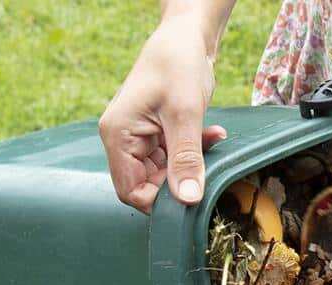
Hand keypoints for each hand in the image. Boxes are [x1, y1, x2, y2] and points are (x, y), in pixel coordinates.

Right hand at [98, 16, 226, 212]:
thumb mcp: (185, 114)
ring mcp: (140, 136)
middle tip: (207, 170)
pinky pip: (175, 156)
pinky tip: (213, 134)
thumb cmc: (177, 64)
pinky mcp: (157, 132)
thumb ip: (186, 159)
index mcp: (117, 135)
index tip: (189, 197)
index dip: (158, 201)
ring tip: (211, 140)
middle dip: (180, 181)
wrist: (186, 35)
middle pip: (147, 184)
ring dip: (192, 164)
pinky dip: (196, 150)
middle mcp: (123, 139)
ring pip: (165, 172)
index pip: (130, 191)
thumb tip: (188, 200)